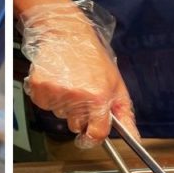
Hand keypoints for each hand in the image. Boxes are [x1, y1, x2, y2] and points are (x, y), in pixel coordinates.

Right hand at [19, 3, 137, 147]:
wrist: (67, 33)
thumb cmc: (93, 57)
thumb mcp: (116, 85)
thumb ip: (125, 114)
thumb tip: (134, 138)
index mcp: (99, 97)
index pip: (96, 134)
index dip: (93, 136)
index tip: (89, 135)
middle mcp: (77, 98)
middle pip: (76, 126)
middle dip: (80, 115)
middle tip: (82, 93)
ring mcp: (56, 94)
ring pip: (60, 115)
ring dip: (65, 104)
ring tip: (70, 81)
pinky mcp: (39, 89)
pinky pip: (45, 105)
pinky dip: (50, 97)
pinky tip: (57, 81)